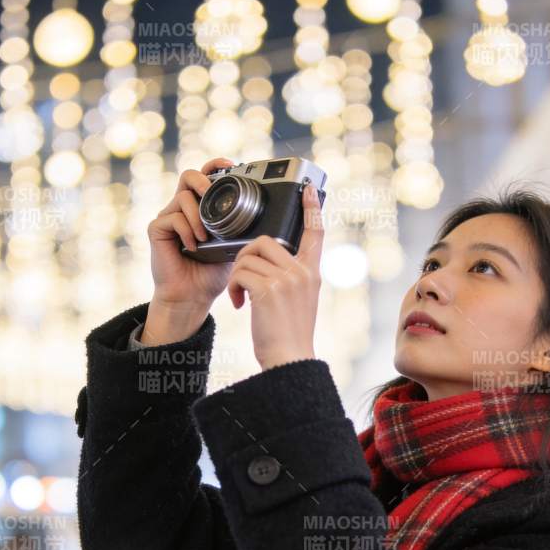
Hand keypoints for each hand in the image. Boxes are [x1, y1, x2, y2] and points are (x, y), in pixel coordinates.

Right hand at [142, 158, 235, 343]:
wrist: (192, 297)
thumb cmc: (212, 274)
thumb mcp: (234, 247)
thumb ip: (240, 227)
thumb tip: (265, 215)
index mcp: (201, 208)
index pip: (205, 176)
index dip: (216, 165)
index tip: (231, 166)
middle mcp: (183, 208)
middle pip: (189, 175)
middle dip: (204, 181)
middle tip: (213, 195)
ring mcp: (168, 217)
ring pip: (182, 197)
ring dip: (197, 215)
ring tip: (205, 236)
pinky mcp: (157, 229)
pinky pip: (172, 218)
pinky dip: (187, 231)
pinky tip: (193, 247)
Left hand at [226, 182, 324, 369]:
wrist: (289, 360)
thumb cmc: (288, 336)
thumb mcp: (298, 302)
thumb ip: (288, 278)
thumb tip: (266, 263)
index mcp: (311, 273)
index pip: (316, 233)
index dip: (312, 209)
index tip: (309, 188)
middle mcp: (303, 272)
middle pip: (266, 241)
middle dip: (247, 257)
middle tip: (243, 282)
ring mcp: (287, 279)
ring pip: (249, 256)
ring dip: (237, 276)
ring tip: (240, 298)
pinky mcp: (269, 289)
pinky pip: (240, 272)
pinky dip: (233, 287)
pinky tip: (238, 304)